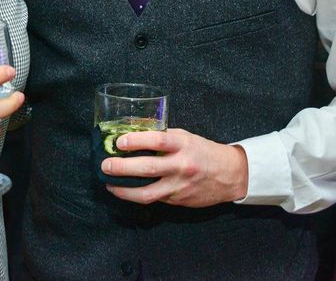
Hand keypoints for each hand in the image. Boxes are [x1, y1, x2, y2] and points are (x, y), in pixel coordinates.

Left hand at [101, 128, 247, 207]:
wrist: (230, 175)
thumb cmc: (204, 151)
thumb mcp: (186, 137)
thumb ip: (164, 137)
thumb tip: (135, 134)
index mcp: (183, 145)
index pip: (157, 140)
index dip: (136, 140)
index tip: (119, 142)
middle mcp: (181, 166)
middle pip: (148, 168)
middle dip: (123, 168)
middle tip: (105, 165)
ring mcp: (179, 186)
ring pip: (148, 192)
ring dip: (124, 190)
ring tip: (109, 184)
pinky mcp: (178, 201)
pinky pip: (154, 199)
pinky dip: (137, 195)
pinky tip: (125, 191)